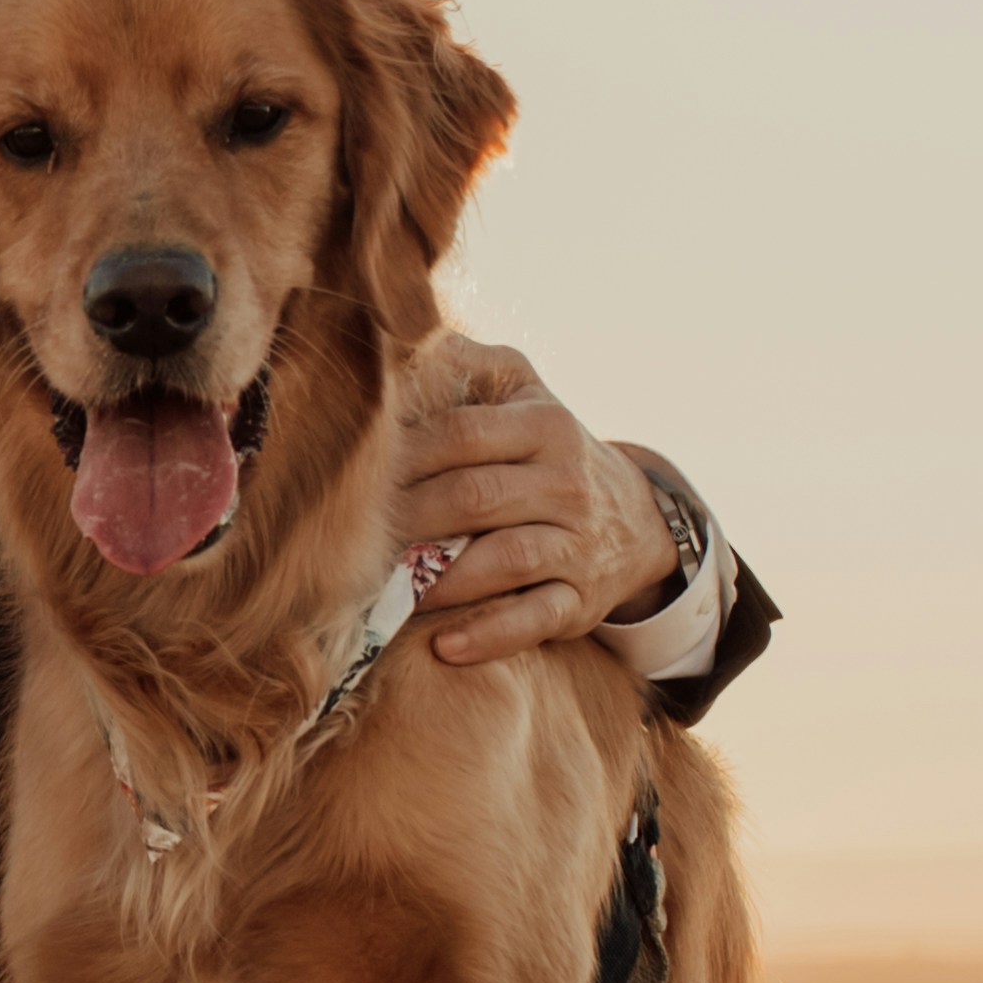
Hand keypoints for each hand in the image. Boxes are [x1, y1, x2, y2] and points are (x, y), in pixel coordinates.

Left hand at [382, 337, 675, 667]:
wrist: (635, 519)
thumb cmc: (549, 451)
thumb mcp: (525, 395)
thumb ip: (468, 366)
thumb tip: (399, 335)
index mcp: (544, 425)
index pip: (460, 435)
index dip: (401, 456)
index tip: (349, 475)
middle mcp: (565, 483)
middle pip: (473, 498)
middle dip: (406, 518)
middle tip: (346, 538)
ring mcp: (576, 545)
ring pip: (504, 560)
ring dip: (438, 578)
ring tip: (382, 590)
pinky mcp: (580, 601)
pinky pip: (535, 619)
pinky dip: (489, 635)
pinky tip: (443, 647)